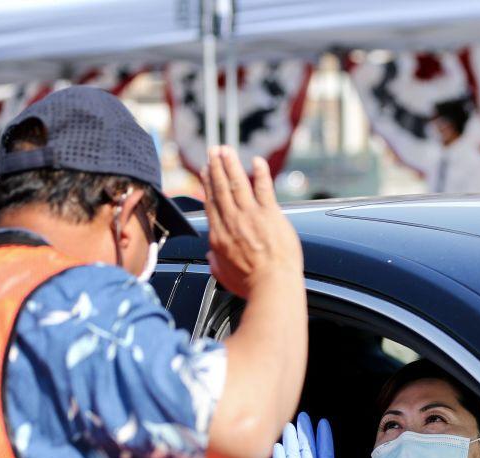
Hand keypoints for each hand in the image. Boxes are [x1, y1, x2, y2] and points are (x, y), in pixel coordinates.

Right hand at [200, 146, 302, 297]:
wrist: (272, 286)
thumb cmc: (252, 286)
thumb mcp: (224, 276)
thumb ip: (216, 263)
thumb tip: (211, 257)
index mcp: (219, 237)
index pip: (212, 205)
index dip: (208, 186)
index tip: (207, 173)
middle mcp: (232, 222)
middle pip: (220, 189)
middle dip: (216, 168)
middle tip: (213, 152)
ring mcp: (250, 216)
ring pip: (237, 184)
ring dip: (230, 164)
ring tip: (226, 150)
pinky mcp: (270, 214)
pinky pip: (263, 188)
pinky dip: (260, 173)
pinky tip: (257, 161)